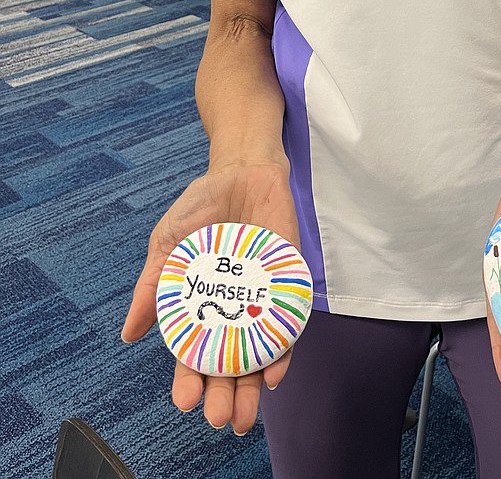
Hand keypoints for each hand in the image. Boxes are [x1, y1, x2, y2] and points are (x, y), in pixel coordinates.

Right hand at [122, 159, 298, 434]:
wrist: (244, 169)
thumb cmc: (202, 207)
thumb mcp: (168, 243)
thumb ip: (152, 287)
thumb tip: (129, 334)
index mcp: (199, 307)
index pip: (193, 355)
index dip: (190, 380)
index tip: (186, 400)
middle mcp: (230, 310)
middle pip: (227, 364)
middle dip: (223, 395)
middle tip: (219, 417)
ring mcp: (259, 299)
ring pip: (257, 354)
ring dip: (252, 387)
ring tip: (244, 414)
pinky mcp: (286, 284)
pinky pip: (286, 324)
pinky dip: (282, 349)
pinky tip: (275, 371)